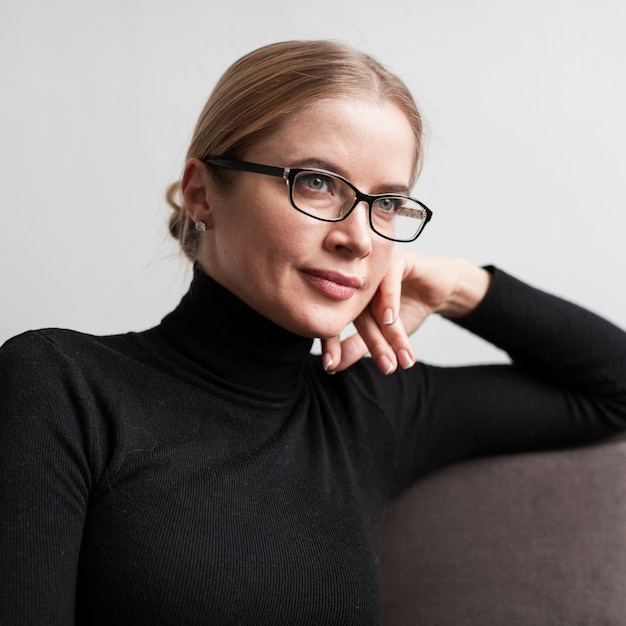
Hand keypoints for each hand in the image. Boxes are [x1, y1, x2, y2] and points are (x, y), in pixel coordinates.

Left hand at [321, 249, 491, 373]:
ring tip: (397, 355)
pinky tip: (390, 319)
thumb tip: (332, 367)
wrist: (441, 289)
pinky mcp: (395, 260)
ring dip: (388, 332)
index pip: (334, 319)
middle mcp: (356, 281)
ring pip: (375, 303)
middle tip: (387, 368)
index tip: (330, 366)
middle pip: (358, 315)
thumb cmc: (408, 308)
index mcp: (346, 296)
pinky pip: (388, 280)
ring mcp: (374, 269)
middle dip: (374, 344)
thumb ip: (357, 346)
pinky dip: (389, 301)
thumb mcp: (384, 334)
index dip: (331, 344)